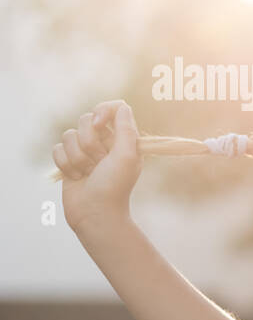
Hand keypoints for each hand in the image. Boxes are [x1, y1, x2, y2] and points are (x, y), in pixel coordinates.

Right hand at [53, 100, 142, 232]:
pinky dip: (65, 164)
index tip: (99, 124)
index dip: (102, 111)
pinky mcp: (69, 161)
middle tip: (99, 162)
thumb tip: (122, 106)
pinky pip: (57, 149)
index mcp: (123, 139)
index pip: (113, 109)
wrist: (95, 212)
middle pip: (86, 120)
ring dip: (77, 157)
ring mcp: (85, 151)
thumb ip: (126, 129)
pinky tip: (76, 177)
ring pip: (69, 135)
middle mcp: (105, 142)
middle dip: (89, 143)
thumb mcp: (127, 156)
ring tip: (88, 173)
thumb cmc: (114, 186)